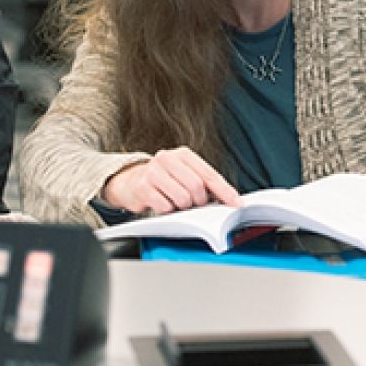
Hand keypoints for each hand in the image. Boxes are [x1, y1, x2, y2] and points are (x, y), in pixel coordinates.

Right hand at [101, 147, 241, 213]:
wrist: (129, 181)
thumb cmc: (164, 180)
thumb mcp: (184, 175)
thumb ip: (203, 183)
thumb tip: (227, 199)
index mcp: (184, 154)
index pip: (209, 174)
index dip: (225, 191)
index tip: (236, 204)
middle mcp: (168, 158)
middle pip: (196, 187)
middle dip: (199, 202)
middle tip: (194, 204)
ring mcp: (153, 171)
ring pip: (182, 199)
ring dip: (182, 207)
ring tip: (175, 202)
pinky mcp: (142, 187)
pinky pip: (165, 207)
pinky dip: (167, 211)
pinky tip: (162, 203)